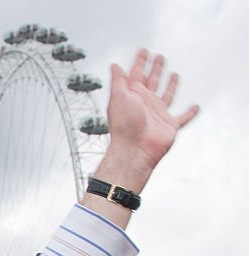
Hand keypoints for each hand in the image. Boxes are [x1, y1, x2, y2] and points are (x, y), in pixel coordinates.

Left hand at [103, 49, 198, 186]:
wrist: (134, 149)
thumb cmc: (124, 125)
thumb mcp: (118, 97)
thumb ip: (118, 81)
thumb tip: (115, 65)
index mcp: (132, 96)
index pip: (136, 74)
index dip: (140, 62)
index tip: (144, 50)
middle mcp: (145, 103)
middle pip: (152, 82)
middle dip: (155, 69)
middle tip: (159, 57)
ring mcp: (158, 114)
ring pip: (166, 95)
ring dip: (170, 85)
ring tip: (173, 74)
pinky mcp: (170, 126)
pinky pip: (183, 118)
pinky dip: (190, 113)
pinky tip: (195, 107)